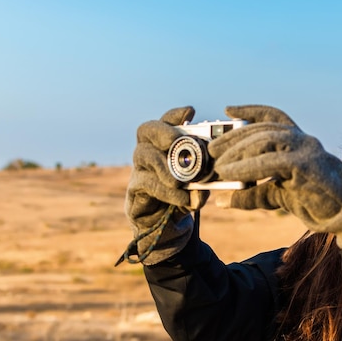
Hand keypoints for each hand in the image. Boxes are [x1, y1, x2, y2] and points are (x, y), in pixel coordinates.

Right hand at [124, 106, 208, 264]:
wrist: (169, 228)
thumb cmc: (185, 198)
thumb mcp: (201, 188)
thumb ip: (206, 183)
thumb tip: (206, 184)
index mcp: (166, 145)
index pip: (167, 122)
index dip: (176, 115)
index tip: (191, 112)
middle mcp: (149, 152)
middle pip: (146, 130)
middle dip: (162, 131)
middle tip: (174, 141)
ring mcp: (139, 169)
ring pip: (143, 155)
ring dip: (162, 165)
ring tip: (178, 181)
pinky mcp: (135, 190)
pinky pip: (146, 184)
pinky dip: (166, 191)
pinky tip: (181, 198)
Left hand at [208, 105, 341, 249]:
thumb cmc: (313, 201)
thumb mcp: (276, 194)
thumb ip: (250, 193)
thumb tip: (220, 201)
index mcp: (297, 140)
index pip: (272, 117)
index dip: (250, 110)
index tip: (228, 109)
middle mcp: (302, 139)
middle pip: (262, 129)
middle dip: (234, 138)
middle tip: (213, 150)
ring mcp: (305, 149)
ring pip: (266, 140)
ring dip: (238, 152)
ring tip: (219, 165)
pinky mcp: (305, 165)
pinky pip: (271, 161)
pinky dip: (247, 166)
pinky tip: (231, 173)